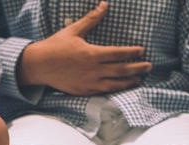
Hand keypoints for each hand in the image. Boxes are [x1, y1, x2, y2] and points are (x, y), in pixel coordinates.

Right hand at [18, 1, 151, 95]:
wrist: (38, 66)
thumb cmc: (55, 46)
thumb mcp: (73, 30)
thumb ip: (91, 19)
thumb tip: (104, 4)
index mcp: (92, 53)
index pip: (118, 53)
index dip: (132, 52)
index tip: (141, 50)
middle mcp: (92, 70)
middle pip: (121, 70)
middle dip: (137, 68)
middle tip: (149, 66)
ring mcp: (88, 82)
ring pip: (114, 84)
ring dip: (129, 81)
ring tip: (139, 79)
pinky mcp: (83, 91)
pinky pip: (103, 91)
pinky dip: (115, 89)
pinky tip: (122, 87)